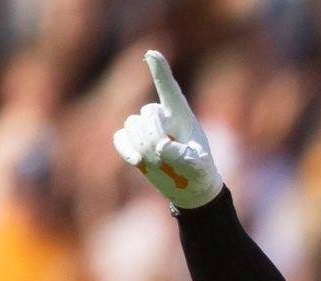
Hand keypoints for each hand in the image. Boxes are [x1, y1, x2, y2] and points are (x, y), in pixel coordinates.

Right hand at [112, 51, 222, 209]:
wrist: (188, 187)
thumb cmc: (199, 171)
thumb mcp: (200, 166)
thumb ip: (185, 156)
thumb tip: (161, 148)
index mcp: (181, 115)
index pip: (168, 88)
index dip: (160, 70)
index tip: (152, 53)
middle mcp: (161, 116)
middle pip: (147, 112)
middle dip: (154, 133)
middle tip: (166, 155)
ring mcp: (144, 128)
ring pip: (132, 125)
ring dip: (143, 144)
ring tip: (160, 161)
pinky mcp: (132, 141)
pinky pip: (120, 137)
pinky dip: (126, 149)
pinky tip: (138, 160)